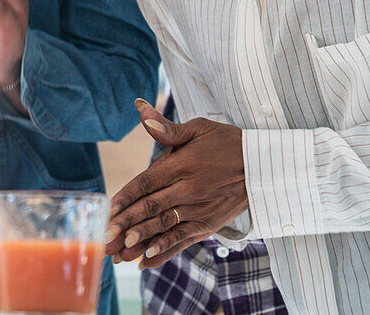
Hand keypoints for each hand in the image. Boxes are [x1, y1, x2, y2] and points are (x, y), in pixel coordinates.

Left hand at [104, 99, 247, 268]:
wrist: (264, 166)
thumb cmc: (226, 143)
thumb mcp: (198, 128)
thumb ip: (167, 128)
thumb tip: (141, 108)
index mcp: (181, 165)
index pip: (146, 183)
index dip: (126, 197)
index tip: (108, 210)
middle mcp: (189, 190)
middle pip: (151, 208)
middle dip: (126, 224)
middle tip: (104, 238)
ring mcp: (199, 209)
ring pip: (164, 227)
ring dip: (140, 241)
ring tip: (119, 255)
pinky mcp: (209, 223)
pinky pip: (183, 239)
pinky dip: (165, 250)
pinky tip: (146, 261)